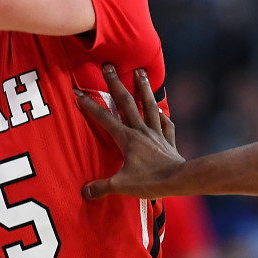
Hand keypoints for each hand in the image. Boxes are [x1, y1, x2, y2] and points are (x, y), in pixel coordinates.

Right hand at [75, 63, 183, 198]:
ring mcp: (156, 134)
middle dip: (115, 83)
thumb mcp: (121, 185)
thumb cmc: (150, 181)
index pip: (104, 117)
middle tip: (109, 65)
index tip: (78, 91)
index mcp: (127, 138)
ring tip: (141, 71)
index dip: (89, 104)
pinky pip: (166, 125)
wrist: (180, 180)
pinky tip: (161, 112)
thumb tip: (84, 192)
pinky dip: (163, 117)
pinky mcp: (168, 141)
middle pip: (126, 102)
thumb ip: (101, 187)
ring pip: (148, 106)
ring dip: (143, 88)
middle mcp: (141, 131)